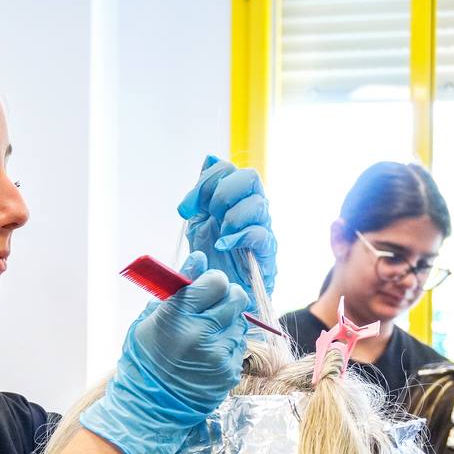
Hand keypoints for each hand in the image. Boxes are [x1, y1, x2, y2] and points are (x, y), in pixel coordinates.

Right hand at [81, 252, 248, 453]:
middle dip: (226, 296)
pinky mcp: (229, 371)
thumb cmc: (146, 356)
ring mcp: (218, 355)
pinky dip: (228, 343)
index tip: (206, 287)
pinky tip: (209, 351)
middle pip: (236, 297)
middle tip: (212, 306)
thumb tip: (199, 258)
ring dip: (228, 321)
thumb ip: (178, 288)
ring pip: (240, 320)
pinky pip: (239, 344)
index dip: (213, 281)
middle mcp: (200, 334)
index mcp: (177, 316)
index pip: (216, 281)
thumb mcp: (151, 318)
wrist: (150, 404)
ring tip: (207, 333)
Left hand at [177, 155, 275, 303]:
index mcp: (235, 198)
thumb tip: (210, 158)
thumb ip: (203, 192)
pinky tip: (223, 246)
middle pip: (250, 178)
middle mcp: (252, 208)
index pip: (228, 169)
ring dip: (231, 217)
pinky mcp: (266, 254)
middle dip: (223, 193)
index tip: (187, 208)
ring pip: (258, 205)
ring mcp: (262, 229)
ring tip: (218, 235)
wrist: (218, 294)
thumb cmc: (212, 258)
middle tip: (209, 215)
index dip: (205, 182)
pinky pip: (261, 235)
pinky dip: (239, 238)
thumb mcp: (199, 221)